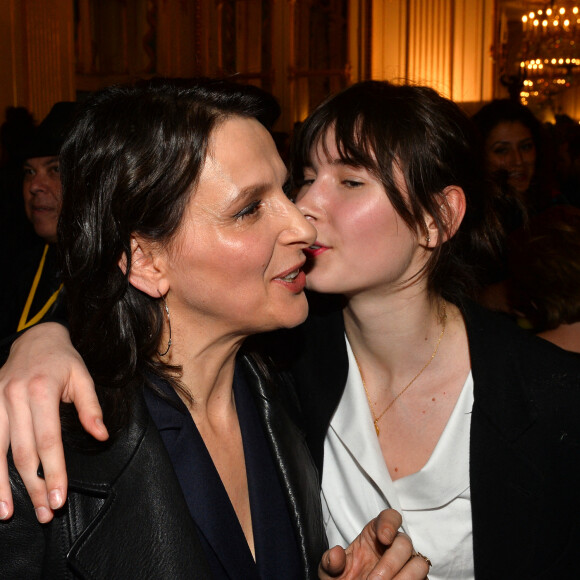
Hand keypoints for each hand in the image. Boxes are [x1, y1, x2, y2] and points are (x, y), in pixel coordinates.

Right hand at [0, 323, 105, 522]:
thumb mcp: (83, 377)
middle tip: (44, 513)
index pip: (48, 441)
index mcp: (41, 391)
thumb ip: (91, 407)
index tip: (58, 499)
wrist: (35, 338)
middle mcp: (13, 397)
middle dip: (33, 486)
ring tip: (7, 513)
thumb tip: (101, 436)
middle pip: (22, 452)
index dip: (53, 472)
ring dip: (0, 485)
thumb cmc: (63, 361)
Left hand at [319, 509, 429, 578]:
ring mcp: (406, 566)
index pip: (390, 517)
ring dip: (404, 578)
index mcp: (375, 535)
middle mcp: (393, 548)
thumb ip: (330, 562)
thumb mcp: (330, 572)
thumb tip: (335, 554)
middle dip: (390, 563)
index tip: (383, 537)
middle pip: (405, 543)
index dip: (390, 523)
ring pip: (419, 564)